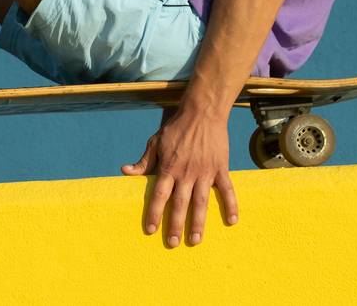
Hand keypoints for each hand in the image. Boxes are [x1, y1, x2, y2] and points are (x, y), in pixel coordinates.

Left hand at [120, 105, 238, 246]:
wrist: (202, 112)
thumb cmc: (176, 128)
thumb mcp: (155, 142)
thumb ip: (143, 161)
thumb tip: (125, 171)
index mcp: (169, 167)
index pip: (160, 194)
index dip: (154, 212)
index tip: (150, 230)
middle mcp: (186, 172)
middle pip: (180, 203)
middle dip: (175, 225)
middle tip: (172, 244)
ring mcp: (205, 172)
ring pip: (201, 202)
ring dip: (198, 222)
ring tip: (195, 241)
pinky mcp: (220, 168)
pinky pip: (227, 190)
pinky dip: (231, 205)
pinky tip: (231, 221)